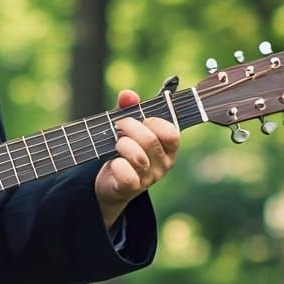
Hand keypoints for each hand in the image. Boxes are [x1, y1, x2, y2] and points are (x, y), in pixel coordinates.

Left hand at [94, 90, 179, 228]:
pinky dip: (116, 165)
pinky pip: (126, 175)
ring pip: (138, 157)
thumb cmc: (124, 150)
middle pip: (150, 141)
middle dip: (129, 128)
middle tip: (118, 127)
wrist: (111, 183)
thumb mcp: (127, 128)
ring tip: (116, 144)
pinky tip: (113, 162)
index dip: (153, 122)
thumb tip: (128, 95)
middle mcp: (163, 164)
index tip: (140, 119)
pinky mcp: (132, 188)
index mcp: (168, 147)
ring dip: (121, 145)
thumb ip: (129, 109)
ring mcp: (149, 178)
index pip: (172, 133)